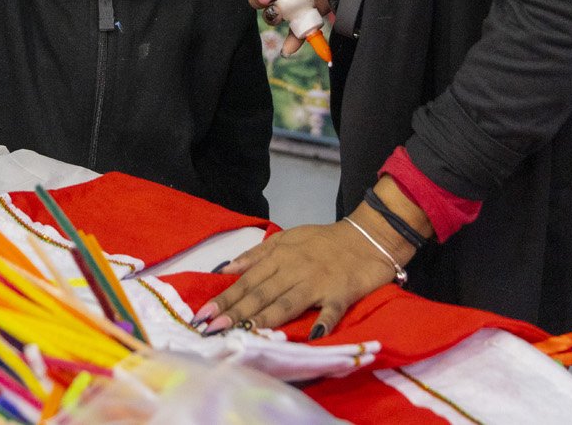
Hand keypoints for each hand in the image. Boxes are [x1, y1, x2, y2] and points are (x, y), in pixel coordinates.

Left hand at [191, 214, 407, 337]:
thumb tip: (227, 269)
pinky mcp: (341, 294)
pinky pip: (331, 310)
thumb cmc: (323, 241)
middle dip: (235, 312)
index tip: (203, 314)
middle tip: (212, 328)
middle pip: (261, 294)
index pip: (247, 281)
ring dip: (265, 319)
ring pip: (287, 303)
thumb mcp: (287, 240)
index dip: (225, 298)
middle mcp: (294, 270)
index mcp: (279, 257)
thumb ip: (257, 254)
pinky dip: (323, 322)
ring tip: (244, 332)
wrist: (367, 237)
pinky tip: (312, 335)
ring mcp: (317, 283)